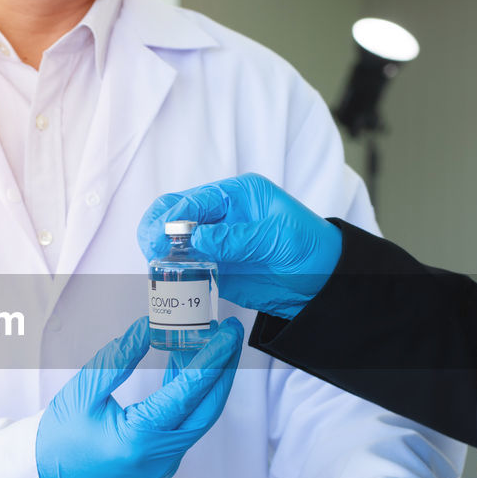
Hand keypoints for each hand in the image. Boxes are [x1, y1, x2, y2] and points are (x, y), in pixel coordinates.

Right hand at [35, 316, 243, 477]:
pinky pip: (185, 425)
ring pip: (199, 417)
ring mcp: (163, 464)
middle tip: (230, 334)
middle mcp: (159, 457)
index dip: (212, 359)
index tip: (227, 333)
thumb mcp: (85, 390)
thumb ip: (120, 358)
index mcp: (139, 440)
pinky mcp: (161, 462)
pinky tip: (184, 367)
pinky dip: (189, 396)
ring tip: (206, 343)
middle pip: (207, 408)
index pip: (188, 393)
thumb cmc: (59, 437)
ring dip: (206, 381)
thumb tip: (148, 327)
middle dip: (223, 368)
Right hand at [137, 174, 342, 318]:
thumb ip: (237, 238)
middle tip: (151, 248)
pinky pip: (185, 267)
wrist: (325, 283)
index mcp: (237, 194)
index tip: (164, 234)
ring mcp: (215, 241)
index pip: (196, 199)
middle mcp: (221, 214)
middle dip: (157, 227)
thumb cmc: (311, 248)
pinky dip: (173, 272)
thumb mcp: (278, 238)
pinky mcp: (214, 267)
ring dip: (161, 250)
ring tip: (156, 265)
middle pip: (175, 213)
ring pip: (173, 240)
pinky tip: (168, 280)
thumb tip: (196, 238)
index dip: (175, 214)